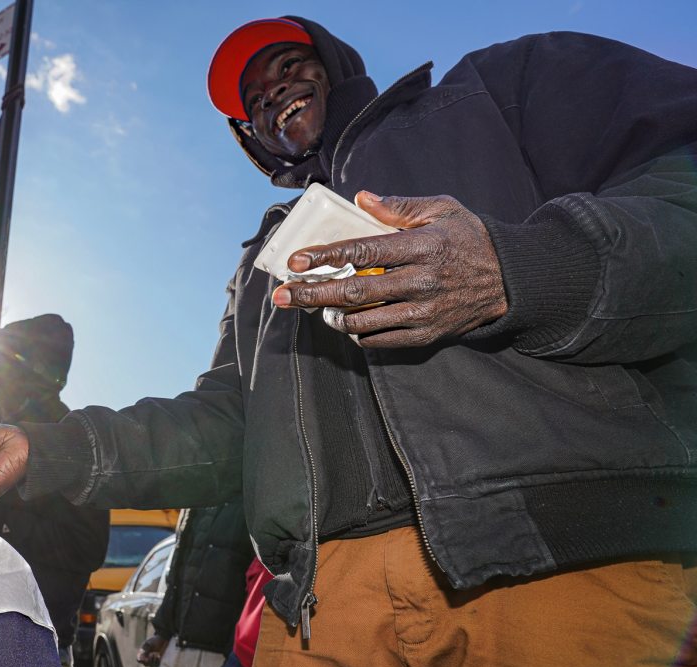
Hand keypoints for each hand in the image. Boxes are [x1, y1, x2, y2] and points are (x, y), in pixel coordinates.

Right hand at [136, 634, 168, 666]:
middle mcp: (146, 658)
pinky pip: (157, 665)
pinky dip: (158, 662)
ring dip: (153, 661)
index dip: (141, 660)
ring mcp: (152, 660)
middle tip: (152, 654)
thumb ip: (146, 649)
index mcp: (142, 653)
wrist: (161, 640)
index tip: (145, 657)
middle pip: (145, 664)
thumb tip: (143, 655)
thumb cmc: (153, 641)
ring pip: (151, 666)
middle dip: (148, 661)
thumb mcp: (149, 644)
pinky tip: (159, 656)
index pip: (138, 660)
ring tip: (156, 653)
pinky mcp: (157, 661)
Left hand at [272, 192, 507, 347]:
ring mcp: (423, 312)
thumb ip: (399, 207)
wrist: (511, 281)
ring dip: (332, 315)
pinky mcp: (426, 335)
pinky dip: (358, 333)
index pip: (364, 251)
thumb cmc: (469, 240)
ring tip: (318, 308)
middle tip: (282, 295)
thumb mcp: (442, 210)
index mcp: (422, 246)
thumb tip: (360, 198)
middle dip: (312, 294)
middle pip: (355, 291)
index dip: (326, 257)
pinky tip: (348, 322)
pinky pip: (380, 340)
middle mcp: (421, 281)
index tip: (296, 261)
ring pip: (364, 320)